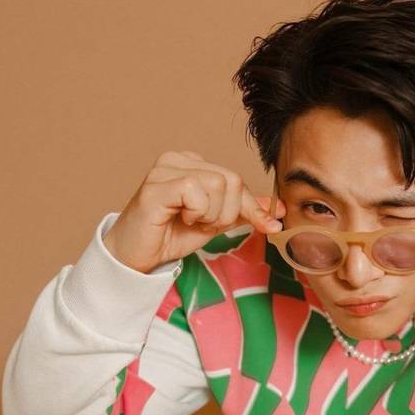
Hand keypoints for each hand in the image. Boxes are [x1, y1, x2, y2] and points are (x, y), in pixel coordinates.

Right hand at [103, 150, 284, 273]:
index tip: (272, 226)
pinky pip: (196, 192)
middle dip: (227, 213)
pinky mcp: (156, 185)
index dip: (255, 206)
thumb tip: (276, 208)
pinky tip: (181, 218)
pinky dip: (197, 213)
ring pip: (218, 185)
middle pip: (232, 181)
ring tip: (191, 221)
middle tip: (204, 225)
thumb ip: (242, 211)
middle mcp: (179, 159)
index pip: (237, 180)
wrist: (138, 255)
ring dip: (211, 214)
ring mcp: (165, 169)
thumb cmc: (171, 235)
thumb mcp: (215, 223)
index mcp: (194, 163)